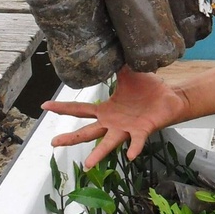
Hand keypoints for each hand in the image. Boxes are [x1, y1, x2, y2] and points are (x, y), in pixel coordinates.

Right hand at [41, 65, 187, 167]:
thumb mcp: (128, 74)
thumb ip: (115, 66)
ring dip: (98, 154)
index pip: (79, 109)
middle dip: (71, 138)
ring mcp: (126, 129)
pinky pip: (136, 141)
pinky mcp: (142, 131)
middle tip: (53, 143)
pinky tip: (130, 156)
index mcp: (106, 110)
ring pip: (109, 143)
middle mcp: (112, 123)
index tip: (44, 106)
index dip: (62, 107)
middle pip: (88, 131)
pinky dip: (134, 148)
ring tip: (87, 164)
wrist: (170, 97)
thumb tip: (103, 49)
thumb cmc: (148, 89)